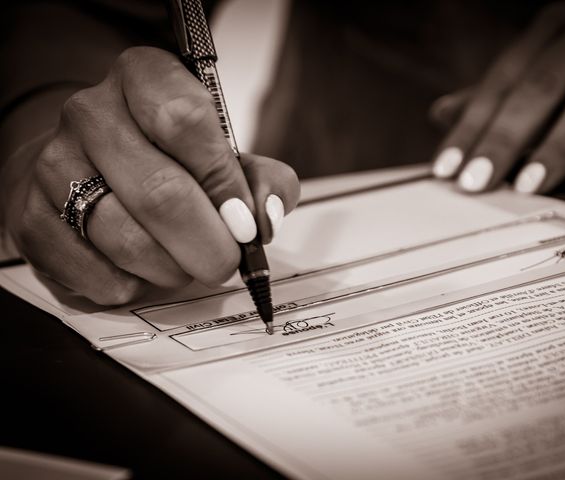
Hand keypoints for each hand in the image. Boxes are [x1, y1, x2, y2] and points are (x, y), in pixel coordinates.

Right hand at [0, 47, 299, 304]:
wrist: (86, 167)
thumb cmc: (169, 161)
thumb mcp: (225, 154)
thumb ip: (261, 180)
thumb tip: (264, 219)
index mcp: (144, 78)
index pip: (184, 120)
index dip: (223, 181)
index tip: (244, 222)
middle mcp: (90, 113)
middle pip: (159, 192)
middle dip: (208, 244)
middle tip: (226, 261)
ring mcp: (52, 166)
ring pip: (128, 241)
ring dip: (173, 268)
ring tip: (184, 262)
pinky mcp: (31, 221)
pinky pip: (99, 275)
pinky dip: (135, 286)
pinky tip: (141, 268)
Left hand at [430, 0, 564, 193]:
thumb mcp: (550, 63)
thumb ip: (503, 92)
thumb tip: (441, 114)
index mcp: (555, 28)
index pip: (501, 81)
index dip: (471, 125)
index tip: (447, 167)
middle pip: (539, 86)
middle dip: (504, 138)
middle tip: (476, 181)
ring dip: (558, 144)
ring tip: (529, 184)